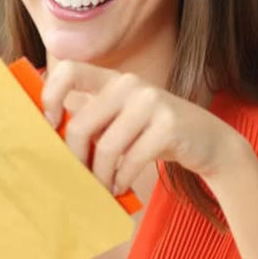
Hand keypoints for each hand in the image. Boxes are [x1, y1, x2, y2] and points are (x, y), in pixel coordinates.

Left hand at [40, 61, 242, 195]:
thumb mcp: (121, 120)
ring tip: (101, 188)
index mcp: (111, 80)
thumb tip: (47, 141)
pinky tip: (120, 187)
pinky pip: (131, 159)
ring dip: (99, 175)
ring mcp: (150, 102)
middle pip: (81, 124)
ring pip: (105, 146)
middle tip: (78, 178)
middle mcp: (129, 84)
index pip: (69, 70)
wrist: (210, 142)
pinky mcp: (168, 125)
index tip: (49, 125)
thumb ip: (92, 121)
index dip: (50, 95)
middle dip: (75, 158)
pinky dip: (121, 178)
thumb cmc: (152, 134)